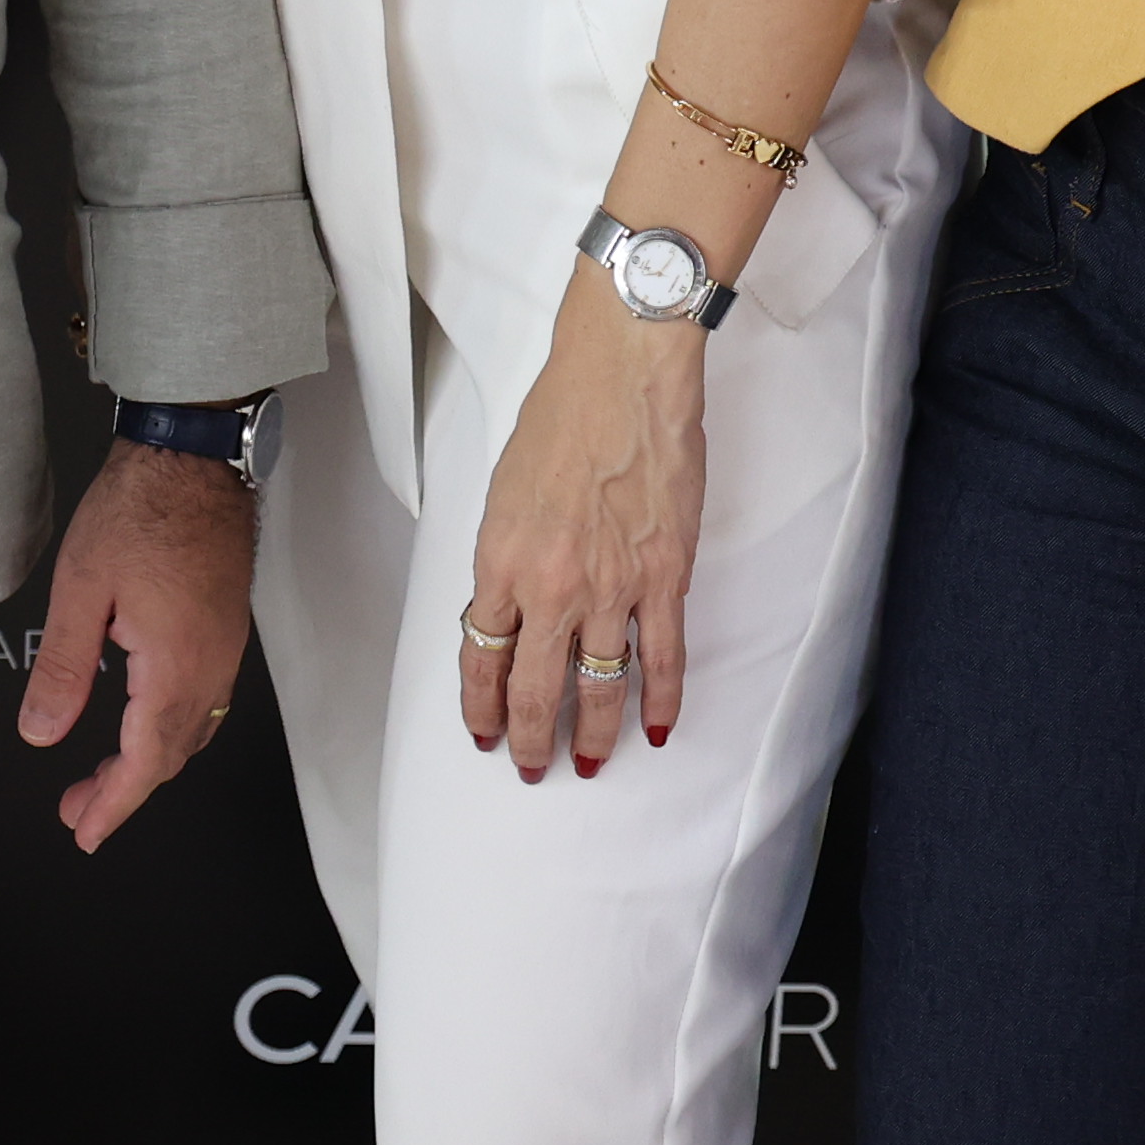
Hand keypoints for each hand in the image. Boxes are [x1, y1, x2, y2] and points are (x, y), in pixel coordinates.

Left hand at [21, 439, 256, 852]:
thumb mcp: (80, 588)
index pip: (144, 762)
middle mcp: (209, 666)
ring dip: (149, 761)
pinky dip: (172, 729)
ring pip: (192, 732)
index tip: (85, 830)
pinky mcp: (226, 629)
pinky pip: (205, 701)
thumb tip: (42, 732)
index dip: (113, 804)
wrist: (194, 457)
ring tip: (103, 773)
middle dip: (124, 790)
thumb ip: (63, 669)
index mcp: (173, 666)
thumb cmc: (141, 508)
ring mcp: (225, 649)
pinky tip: (143, 721)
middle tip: (77, 807)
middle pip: (171, 756)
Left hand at [464, 273, 707, 781]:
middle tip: (530, 766)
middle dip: (528, 738)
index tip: (483, 731)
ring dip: (590, 735)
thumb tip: (510, 606)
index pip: (481, 657)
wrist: (620, 378)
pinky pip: (662, 659)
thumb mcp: (503, 492)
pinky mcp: (664, 578)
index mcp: (500, 562)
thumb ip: (506, 557)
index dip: (481, 705)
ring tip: (585, 763)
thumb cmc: (561, 417)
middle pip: (534, 688)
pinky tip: (656, 729)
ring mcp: (611, 588)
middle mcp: (551, 586)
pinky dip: (661, 700)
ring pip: (597, 687)